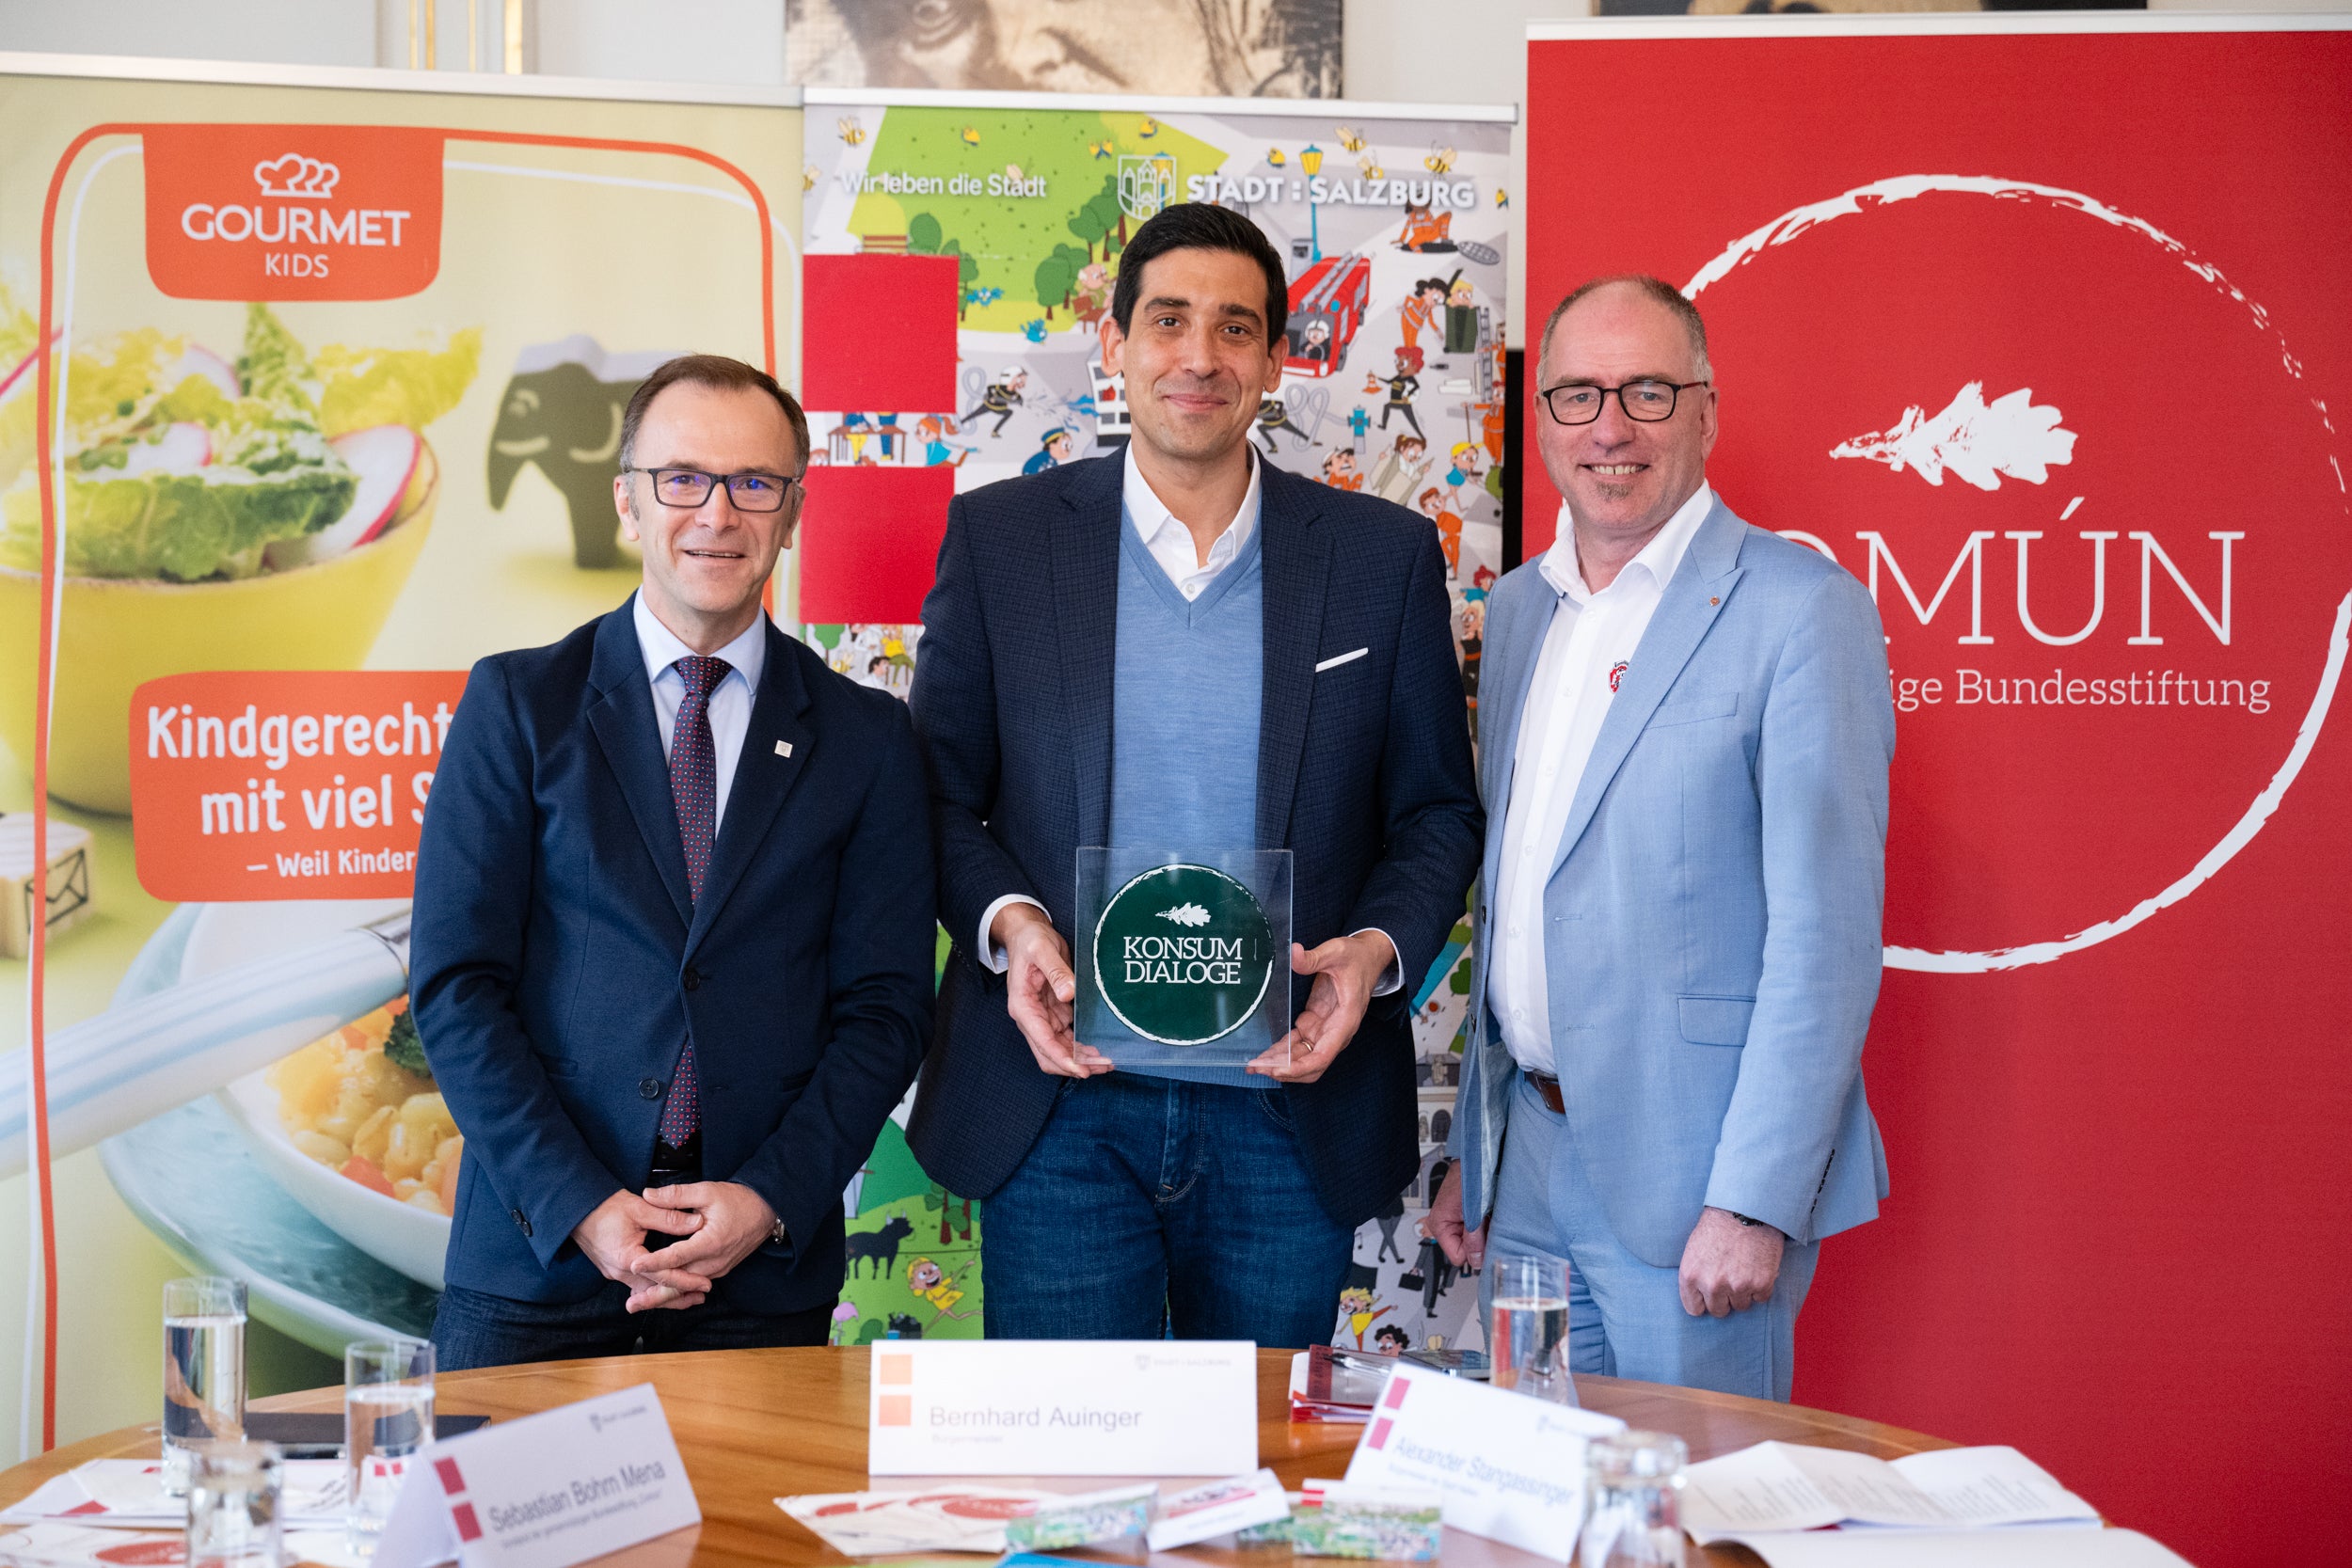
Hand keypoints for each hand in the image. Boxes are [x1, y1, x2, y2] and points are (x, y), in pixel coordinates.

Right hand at [570, 1190, 710, 1311]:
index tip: (705, 1283)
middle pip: (654, 1291)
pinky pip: (637, 1285)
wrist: (576, 1210)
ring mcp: (614, 1273)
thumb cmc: (605, 1207)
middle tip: (703, 1296)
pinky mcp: (613, 1270)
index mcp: (628, 1258)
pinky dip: (652, 1288)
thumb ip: (669, 1217)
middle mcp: (620, 1272)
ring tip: (690, 1296)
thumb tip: (697, 1222)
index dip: (686, 1280)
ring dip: (666, 1294)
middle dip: (679, 1294)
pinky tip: (664, 1288)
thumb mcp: (640, 1208)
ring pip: (645, 1291)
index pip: (663, 1275)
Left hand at [631, 1182, 778, 1309]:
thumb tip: (648, 1194)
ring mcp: (718, 1268)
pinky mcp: (719, 1270)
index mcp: (710, 1241)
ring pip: (687, 1287)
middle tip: (631, 1304)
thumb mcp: (707, 1191)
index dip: (654, 1262)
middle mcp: (714, 1261)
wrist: (767, 1211)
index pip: (677, 1256)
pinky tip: (661, 1294)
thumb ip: (676, 1195)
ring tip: (639, 1304)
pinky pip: (695, 1284)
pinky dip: (677, 1291)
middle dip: (654, 1295)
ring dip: (663, 1296)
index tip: (634, 1265)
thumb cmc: (738, 1200)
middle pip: (680, 1282)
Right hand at [994, 902, 1110, 1078]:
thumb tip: (1068, 994)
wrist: (1027, 933)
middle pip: (1050, 1054)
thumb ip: (1055, 971)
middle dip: (1075, 1064)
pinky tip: (1099, 1049)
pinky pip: (1067, 1038)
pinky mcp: (1054, 1012)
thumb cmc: (1030, 940)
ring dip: (1081, 1059)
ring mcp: (1042, 1017)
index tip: (1082, 1069)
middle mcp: (1030, 1017)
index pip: (1043, 1041)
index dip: (1063, 1059)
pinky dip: (1081, 1046)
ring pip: (1060, 1049)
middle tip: (1103, 1067)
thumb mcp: (1042, 950)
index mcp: (1022, 1006)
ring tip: (1106, 1063)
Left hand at [1249, 932, 1394, 1083]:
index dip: (1299, 1068)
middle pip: (1311, 1065)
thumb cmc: (1357, 958)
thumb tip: (1293, 954)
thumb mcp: (1336, 952)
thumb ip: (1314, 958)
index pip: (1322, 1056)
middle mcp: (1335, 1032)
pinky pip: (1297, 1044)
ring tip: (1254, 1065)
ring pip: (1302, 1057)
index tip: (1277, 1070)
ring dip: (1280, 1063)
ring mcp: (1324, 1030)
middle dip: (1285, 1071)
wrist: (1367, 957)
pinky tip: (1264, 1054)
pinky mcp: (1314, 1023)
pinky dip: (1281, 1052)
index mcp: (1345, 1020)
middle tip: (1258, 1068)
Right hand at [1421, 1168, 1485, 1270]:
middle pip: (1469, 1251)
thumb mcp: (1471, 1211)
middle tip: (1487, 1223)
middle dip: (1482, 1241)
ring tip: (1489, 1216)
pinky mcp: (1473, 1220)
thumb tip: (1476, 1261)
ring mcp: (1462, 1224)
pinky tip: (1492, 1215)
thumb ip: (1473, 1237)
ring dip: (1488, 1233)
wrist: (1479, 1160)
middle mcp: (1449, 1227)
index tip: (1482, 1237)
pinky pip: (1484, 1234)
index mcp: (1439, 1226)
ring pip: (1479, 1243)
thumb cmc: (1469, 1177)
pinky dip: (1491, 1227)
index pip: (1458, 1256)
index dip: (1473, 1250)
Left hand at [1677, 1206, 1784, 1317]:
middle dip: (1724, 1298)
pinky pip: (1760, 1298)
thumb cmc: (1718, 1225)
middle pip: (1719, 1311)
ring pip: (1741, 1306)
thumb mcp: (1693, 1249)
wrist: (1746, 1208)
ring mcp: (1737, 1286)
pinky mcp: (1761, 1284)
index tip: (1710, 1294)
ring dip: (1743, 1292)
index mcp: (1690, 1275)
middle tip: (1730, 1277)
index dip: (1704, 1301)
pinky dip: (1761, 1287)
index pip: (1694, 1309)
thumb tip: (1700, 1300)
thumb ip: (1695, 1277)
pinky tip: (1757, 1267)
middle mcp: (1712, 1284)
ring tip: (1744, 1268)